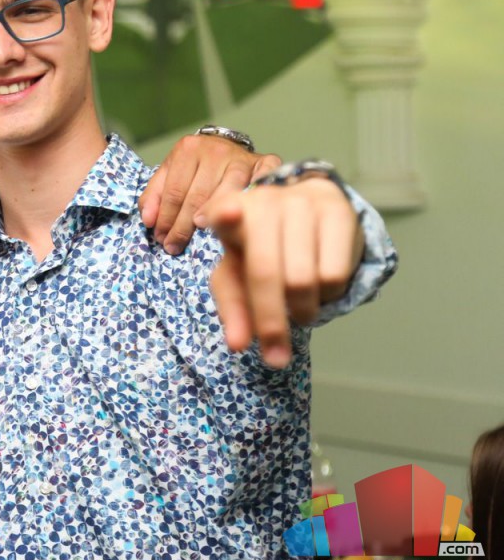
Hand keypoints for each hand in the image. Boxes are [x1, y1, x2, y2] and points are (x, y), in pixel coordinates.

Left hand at [140, 135, 280, 254]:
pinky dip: (250, 201)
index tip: (161, 239)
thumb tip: (148, 220)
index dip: (166, 219)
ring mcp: (242, 157)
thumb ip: (154, 195)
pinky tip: (241, 218)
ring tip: (203, 233)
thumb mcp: (169, 173)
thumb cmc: (196, 166)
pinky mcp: (266, 163)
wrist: (228, 148)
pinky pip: (258, 186)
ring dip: (214, 216)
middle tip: (175, 246)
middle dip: (183, 225)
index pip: (174, 191)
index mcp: (188, 149)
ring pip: (226, 194)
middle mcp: (216, 150)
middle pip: (197, 196)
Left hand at [204, 177, 364, 367]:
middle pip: (266, 271)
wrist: (309, 211)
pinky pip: (334, 274)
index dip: (224, 214)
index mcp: (227, 213)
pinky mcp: (337, 211)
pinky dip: (328, 296)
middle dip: (270, 323)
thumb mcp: (238, 276)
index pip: (222, 211)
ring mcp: (302, 202)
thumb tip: (237, 345)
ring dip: (302, 311)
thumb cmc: (262, 250)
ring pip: (303, 280)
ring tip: (299, 307)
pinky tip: (321, 288)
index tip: (226, 215)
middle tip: (275, 358)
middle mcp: (263, 201)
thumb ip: (233, 308)